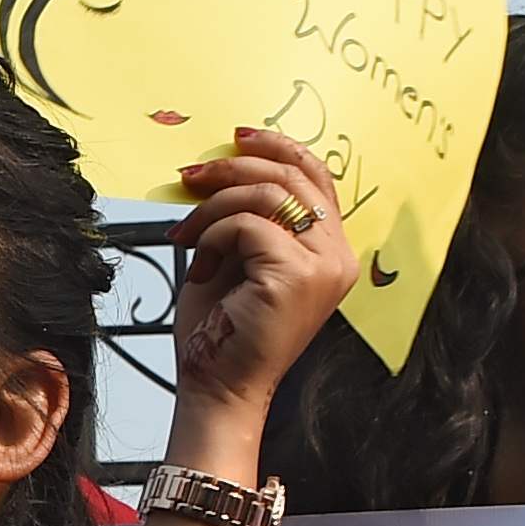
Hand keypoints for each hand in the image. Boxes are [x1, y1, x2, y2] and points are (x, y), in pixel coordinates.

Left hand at [163, 128, 356, 449]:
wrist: (219, 387)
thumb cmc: (224, 330)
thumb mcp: (241, 259)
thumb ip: (250, 216)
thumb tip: (223, 164)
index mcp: (332, 252)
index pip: (317, 177)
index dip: (279, 148)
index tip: (236, 138)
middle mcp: (338, 257)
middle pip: (293, 177)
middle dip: (234, 167)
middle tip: (191, 175)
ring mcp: (322, 267)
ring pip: (267, 196)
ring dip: (214, 207)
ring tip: (186, 234)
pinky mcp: (295, 276)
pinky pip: (247, 225)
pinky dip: (213, 235)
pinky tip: (199, 263)